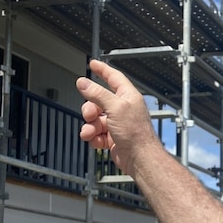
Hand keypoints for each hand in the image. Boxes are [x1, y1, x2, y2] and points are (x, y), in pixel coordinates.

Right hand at [75, 59, 156, 176]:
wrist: (139, 159)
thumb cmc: (135, 134)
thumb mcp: (115, 108)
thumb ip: (98, 94)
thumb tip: (83, 82)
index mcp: (128, 97)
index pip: (114, 78)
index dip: (103, 70)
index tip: (93, 64)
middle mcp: (123, 109)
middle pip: (98, 101)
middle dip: (90, 109)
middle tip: (90, 115)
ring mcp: (117, 124)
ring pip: (95, 119)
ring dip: (90, 126)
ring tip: (92, 132)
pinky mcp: (112, 137)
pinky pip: (96, 133)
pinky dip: (94, 137)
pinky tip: (97, 142)